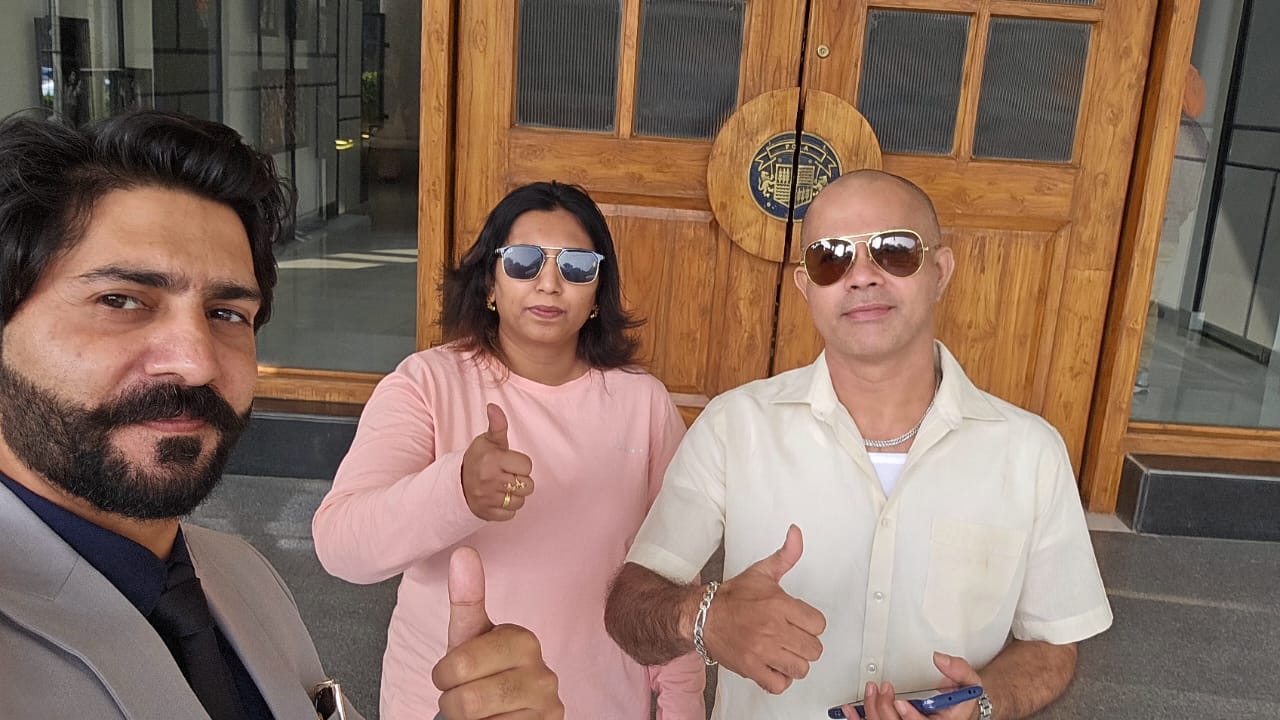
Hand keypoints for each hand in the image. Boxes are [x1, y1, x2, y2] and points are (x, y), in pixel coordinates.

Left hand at [432, 547, 563, 719]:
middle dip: (453, 702)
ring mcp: (547, 706)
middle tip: (464, 694)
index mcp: (522, 640)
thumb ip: (467, 599)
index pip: (460, 664)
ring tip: (481, 710)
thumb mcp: (468, 638)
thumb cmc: (482, 672)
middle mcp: (543, 672)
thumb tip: (464, 553)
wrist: (504, 711)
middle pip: (467, 698)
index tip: (454, 673)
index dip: (445, 675)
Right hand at [461, 404, 533, 520]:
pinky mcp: (488, 514)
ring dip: (515, 495)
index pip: (527, 466)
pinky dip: (507, 508)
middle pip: (527, 485)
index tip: (509, 462)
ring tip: (503, 486)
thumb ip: (497, 425)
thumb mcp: (487, 441)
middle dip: (519, 480)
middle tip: (506, 475)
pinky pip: (511, 514)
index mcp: (492, 460)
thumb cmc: (478, 459)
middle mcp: (490, 480)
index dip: (521, 464)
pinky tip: (498, 498)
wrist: (457, 483)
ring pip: (521, 501)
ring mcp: (488, 499)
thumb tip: (494, 407)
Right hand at [702, 525, 825, 694]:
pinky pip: (779, 684)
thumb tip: (796, 533)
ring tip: (783, 654)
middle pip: (813, 649)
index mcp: (779, 604)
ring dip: (794, 664)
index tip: (800, 623)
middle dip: (804, 645)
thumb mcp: (762, 572)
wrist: (701, 616)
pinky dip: (779, 679)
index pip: (819, 624)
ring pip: (800, 668)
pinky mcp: (751, 668)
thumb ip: (786, 556)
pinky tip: (773, 667)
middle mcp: (773, 628)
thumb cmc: (733, 598)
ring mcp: (762, 650)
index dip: (811, 624)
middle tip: (791, 639)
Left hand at [850, 652, 983, 719]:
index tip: (901, 702)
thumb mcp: (968, 681)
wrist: (959, 706)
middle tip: (883, 689)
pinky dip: (860, 719)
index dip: (910, 716)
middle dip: (886, 708)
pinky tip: (851, 711)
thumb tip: (939, 659)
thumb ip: (957, 669)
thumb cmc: (961, 699)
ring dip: (871, 710)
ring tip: (871, 692)